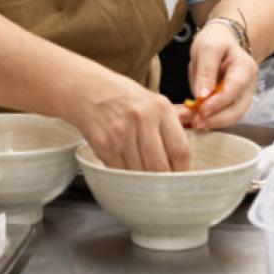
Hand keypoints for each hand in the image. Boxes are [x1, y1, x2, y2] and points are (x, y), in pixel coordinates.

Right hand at [68, 73, 190, 171]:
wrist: (87, 89)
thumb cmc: (124, 97)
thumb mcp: (153, 101)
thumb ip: (172, 126)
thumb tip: (186, 158)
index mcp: (160, 108)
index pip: (180, 150)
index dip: (182, 170)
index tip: (180, 177)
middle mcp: (142, 119)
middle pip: (160, 166)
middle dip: (162, 180)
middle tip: (162, 183)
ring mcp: (121, 133)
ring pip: (140, 173)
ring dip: (142, 179)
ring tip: (141, 169)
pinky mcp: (104, 144)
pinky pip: (121, 171)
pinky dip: (125, 173)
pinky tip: (124, 162)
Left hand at [181, 21, 257, 130]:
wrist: (220, 40)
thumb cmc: (216, 41)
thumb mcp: (208, 48)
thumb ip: (206, 72)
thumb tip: (202, 97)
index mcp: (245, 69)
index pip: (235, 90)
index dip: (219, 103)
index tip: (202, 110)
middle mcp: (247, 87)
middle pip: (236, 110)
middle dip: (215, 119)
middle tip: (194, 122)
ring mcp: (239, 98)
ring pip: (228, 118)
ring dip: (208, 122)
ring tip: (188, 121)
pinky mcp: (228, 104)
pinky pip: (218, 115)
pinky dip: (203, 119)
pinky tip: (188, 118)